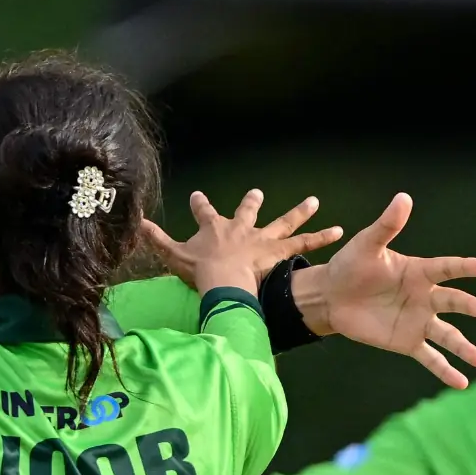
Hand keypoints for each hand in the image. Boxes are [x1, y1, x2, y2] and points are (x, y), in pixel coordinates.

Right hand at [141, 190, 342, 293]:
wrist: (224, 281)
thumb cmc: (199, 270)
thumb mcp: (172, 255)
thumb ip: (155, 239)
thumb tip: (136, 224)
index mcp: (214, 227)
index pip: (204, 211)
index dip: (200, 204)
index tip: (199, 196)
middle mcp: (241, 227)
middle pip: (248, 210)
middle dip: (251, 202)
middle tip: (257, 193)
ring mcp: (262, 238)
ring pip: (283, 222)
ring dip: (299, 211)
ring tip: (314, 202)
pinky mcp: (278, 250)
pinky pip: (303, 244)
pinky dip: (321, 238)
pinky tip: (339, 232)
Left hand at [297, 193, 475, 389]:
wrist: (332, 296)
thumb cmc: (351, 266)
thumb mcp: (366, 244)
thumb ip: (387, 226)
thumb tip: (403, 197)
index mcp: (420, 271)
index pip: (447, 268)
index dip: (464, 268)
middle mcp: (426, 297)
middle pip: (453, 302)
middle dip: (471, 306)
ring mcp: (419, 321)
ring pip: (447, 335)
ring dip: (464, 347)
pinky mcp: (407, 342)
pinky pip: (430, 358)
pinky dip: (445, 370)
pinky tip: (462, 382)